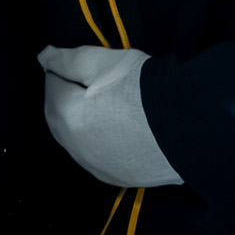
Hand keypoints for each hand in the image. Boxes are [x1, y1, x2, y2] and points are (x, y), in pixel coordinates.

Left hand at [37, 45, 182, 187]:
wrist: (192, 127)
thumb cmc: (145, 88)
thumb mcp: (104, 62)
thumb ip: (67, 60)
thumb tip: (42, 57)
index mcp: (67, 117)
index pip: (51, 86)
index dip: (61, 71)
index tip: (74, 63)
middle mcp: (76, 148)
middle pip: (57, 116)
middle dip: (63, 97)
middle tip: (82, 80)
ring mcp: (96, 167)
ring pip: (74, 140)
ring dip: (77, 122)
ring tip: (98, 103)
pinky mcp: (117, 177)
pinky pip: (94, 156)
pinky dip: (95, 141)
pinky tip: (110, 129)